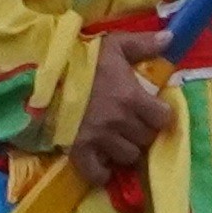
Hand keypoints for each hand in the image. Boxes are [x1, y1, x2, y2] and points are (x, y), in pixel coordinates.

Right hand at [65, 41, 175, 187]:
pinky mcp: (79, 151)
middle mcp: (120, 122)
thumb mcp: (113, 45)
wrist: (41, 73)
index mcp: (132, 97)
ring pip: (128, 156)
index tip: (152, 110)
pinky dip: (102, 173)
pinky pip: (98, 174)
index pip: (163, 118)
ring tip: (117, 140)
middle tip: (132, 123)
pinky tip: (102, 163)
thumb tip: (170, 38)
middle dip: (142, 131)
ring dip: (126, 149)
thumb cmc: (79, 58)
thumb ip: (143, 44)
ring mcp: (100, 139)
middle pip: (146, 138)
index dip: (159, 115)